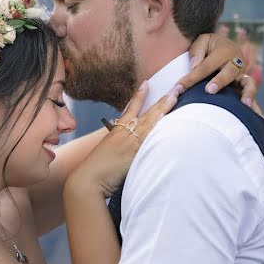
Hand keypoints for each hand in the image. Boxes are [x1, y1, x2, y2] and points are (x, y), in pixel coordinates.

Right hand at [71, 81, 177, 197]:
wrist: (87, 180)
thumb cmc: (95, 171)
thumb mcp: (106, 153)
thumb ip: (118, 148)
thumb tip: (127, 150)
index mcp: (115, 132)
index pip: (130, 109)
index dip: (139, 96)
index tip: (146, 83)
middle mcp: (123, 133)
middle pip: (146, 112)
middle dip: (161, 100)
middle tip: (175, 88)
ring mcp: (129, 141)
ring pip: (150, 120)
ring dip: (164, 108)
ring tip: (175, 96)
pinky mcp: (133, 152)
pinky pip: (148, 136)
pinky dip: (158, 127)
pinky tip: (169, 119)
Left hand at [178, 33, 261, 115]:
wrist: (227, 46)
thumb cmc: (210, 47)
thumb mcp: (202, 40)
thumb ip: (196, 51)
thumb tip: (195, 66)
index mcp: (224, 51)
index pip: (205, 66)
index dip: (191, 78)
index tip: (178, 89)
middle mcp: (237, 62)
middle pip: (229, 72)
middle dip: (220, 81)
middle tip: (210, 91)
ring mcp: (243, 75)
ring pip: (248, 83)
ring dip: (247, 93)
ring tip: (245, 105)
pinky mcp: (245, 86)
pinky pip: (252, 96)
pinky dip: (256, 106)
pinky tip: (257, 117)